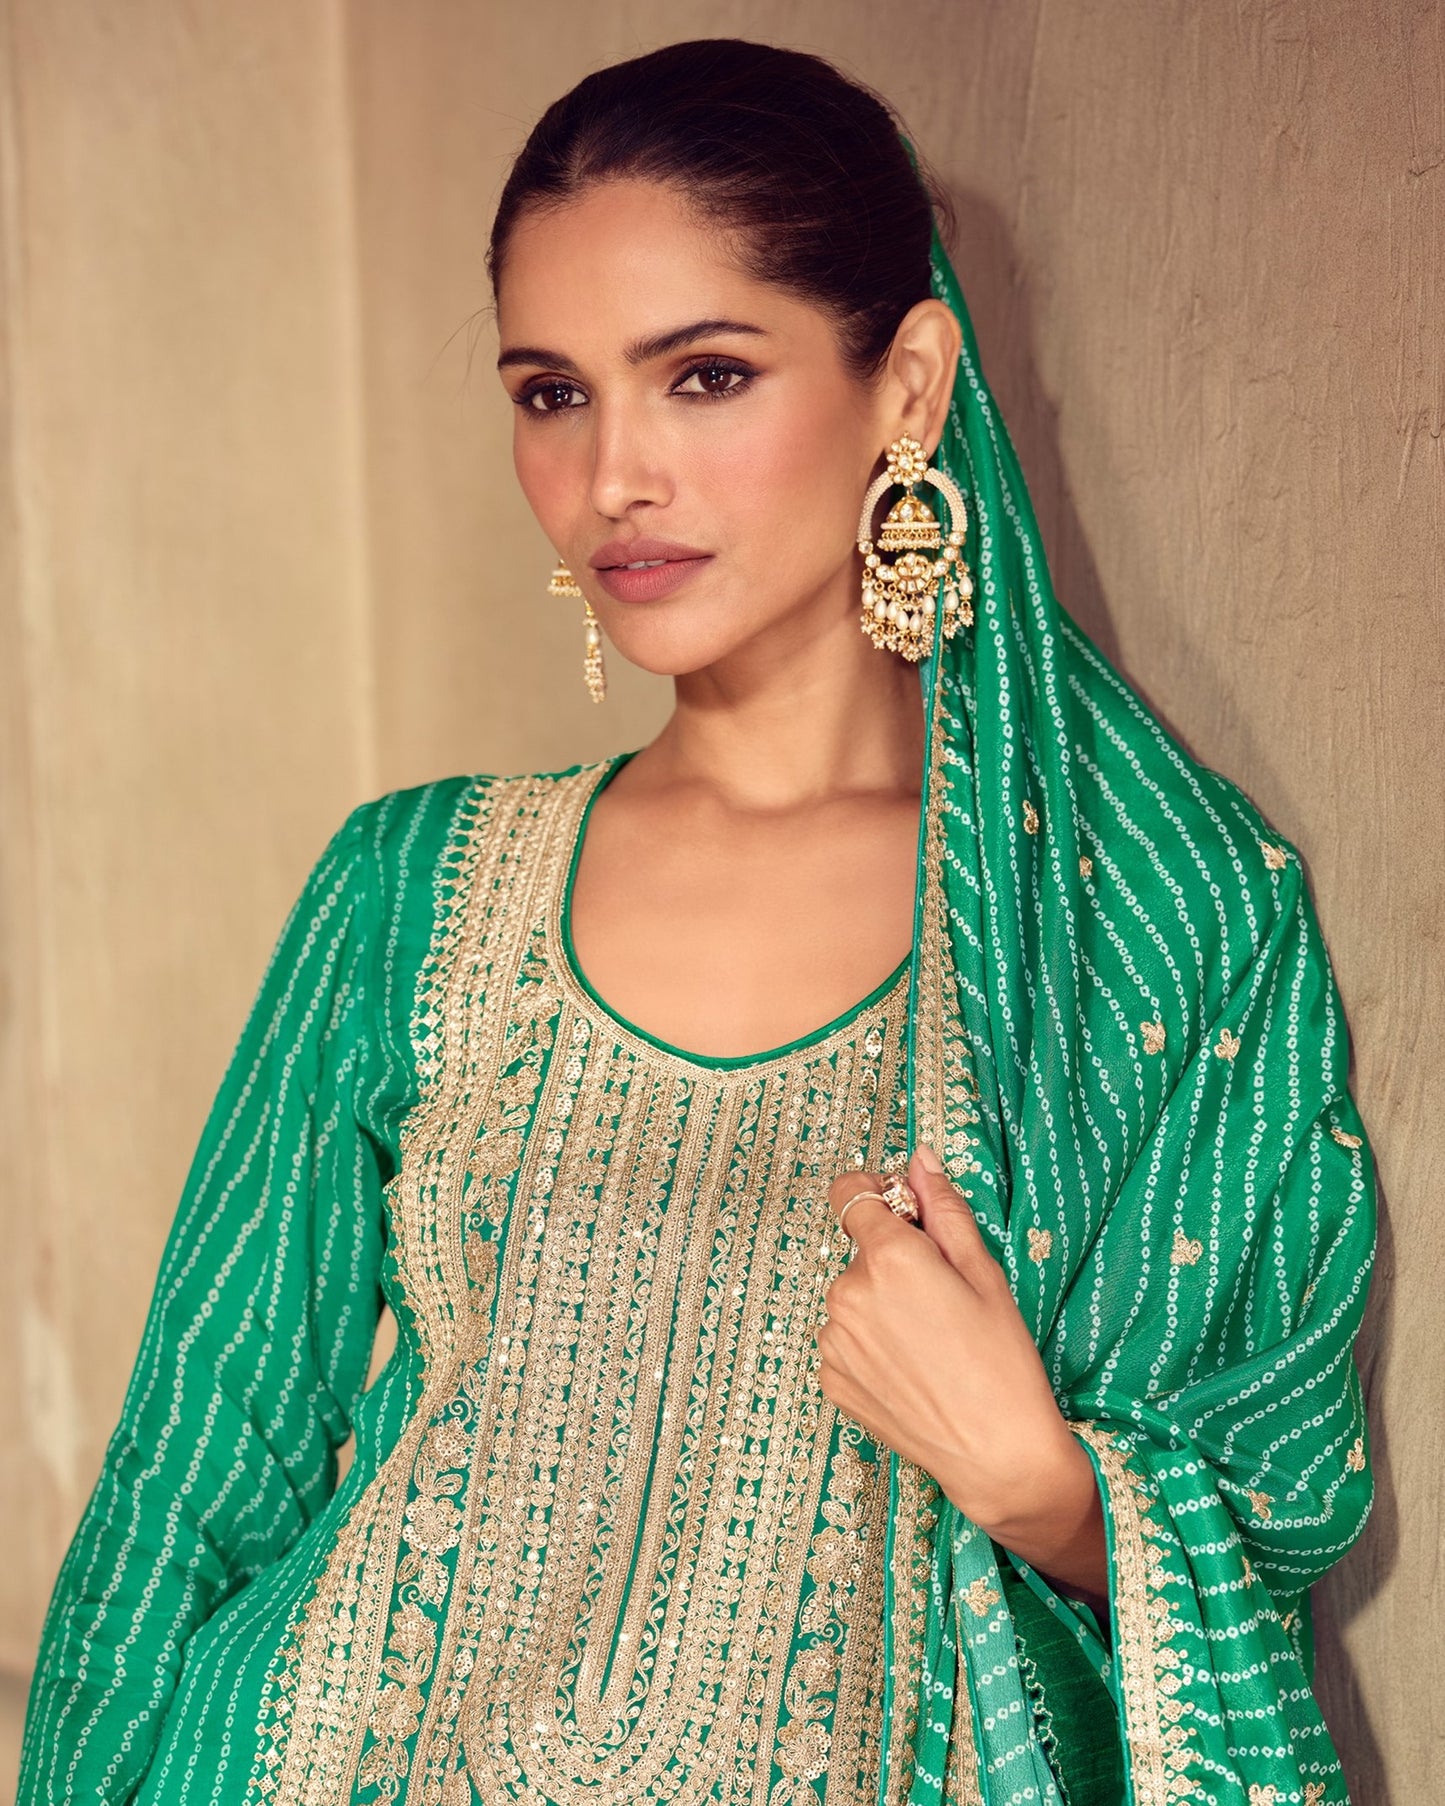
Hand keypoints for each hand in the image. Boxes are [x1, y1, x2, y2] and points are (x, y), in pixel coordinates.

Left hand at [817, 1145, 1107, 1607]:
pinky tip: (912, 1370)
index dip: (875, 1194)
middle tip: (942, 1299)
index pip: (849, 1194)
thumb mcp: (984, 1273)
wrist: (997, 1455)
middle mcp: (848, 1294)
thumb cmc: (1002, 1362)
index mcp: (888, 1258)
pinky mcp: (831, 1379)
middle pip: (860, 1252)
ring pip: (853, 1298)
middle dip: (893, 1261)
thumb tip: (920, 1160)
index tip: (899, 1209)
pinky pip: (845, 1341)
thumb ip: (944, 1209)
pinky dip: (870, 1345)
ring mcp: (834, 1340)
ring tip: (930, 1344)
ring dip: (880, 1305)